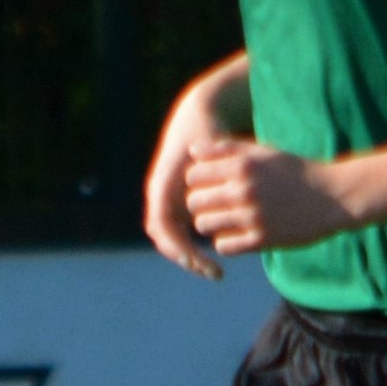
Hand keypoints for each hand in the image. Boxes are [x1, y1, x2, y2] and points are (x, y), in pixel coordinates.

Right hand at [143, 65, 250, 277]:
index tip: (202, 260)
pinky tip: (214, 257)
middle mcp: (158, 193)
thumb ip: (219, 170)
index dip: (180, 246)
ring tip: (214, 271)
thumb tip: (228, 195)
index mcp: (163, 183)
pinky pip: (179, 233)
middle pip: (164, 238)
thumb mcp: (216, 149)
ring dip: (189, 257)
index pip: (163, 225)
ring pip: (170, 239)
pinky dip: (193, 248)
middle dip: (186, 257)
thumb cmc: (209, 131)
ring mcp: (165, 199)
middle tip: (212, 272)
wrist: (198, 114)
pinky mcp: (175, 202)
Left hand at [181, 138, 358, 257]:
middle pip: (194, 202)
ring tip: (225, 220)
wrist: (334, 196)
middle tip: (215, 205)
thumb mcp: (264, 152)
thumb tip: (192, 152)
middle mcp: (244, 190)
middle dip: (200, 204)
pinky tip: (238, 234)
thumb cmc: (295, 171)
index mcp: (243, 165)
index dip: (197, 181)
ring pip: (204, 225)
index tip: (210, 185)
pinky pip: (224, 246)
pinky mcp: (262, 240)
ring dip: (210, 224)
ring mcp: (252, 217)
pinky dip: (226, 242)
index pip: (193, 176)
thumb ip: (227, 149)